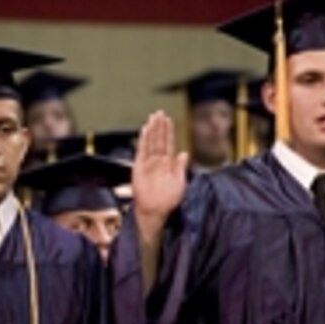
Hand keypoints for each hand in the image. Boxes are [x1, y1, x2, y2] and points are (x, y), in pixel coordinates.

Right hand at [132, 111, 187, 234]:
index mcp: (169, 163)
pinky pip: (141, 151)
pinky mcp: (139, 167)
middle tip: (160, 112)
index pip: (169, 143)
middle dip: (160, 126)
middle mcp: (158, 160)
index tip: (169, 120)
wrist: (156, 211)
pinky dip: (143, 141)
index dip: (169, 132)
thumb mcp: (180, 182)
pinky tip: (145, 131)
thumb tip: (185, 153)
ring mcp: (148, 163)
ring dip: (152, 130)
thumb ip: (181, 167)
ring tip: (153, 117)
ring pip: (150, 142)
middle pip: (159, 139)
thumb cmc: (169, 200)